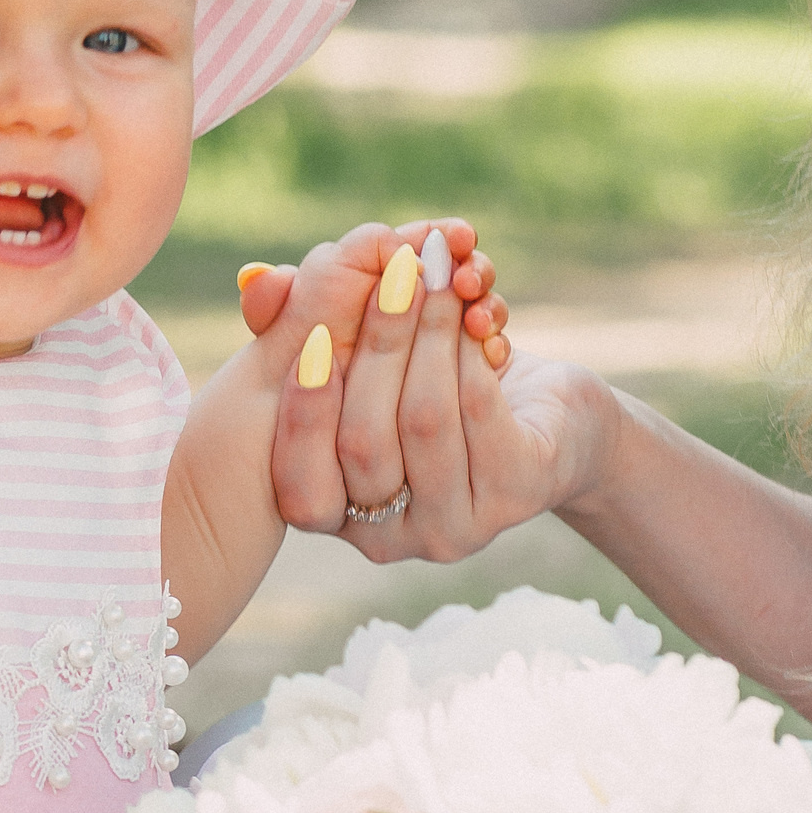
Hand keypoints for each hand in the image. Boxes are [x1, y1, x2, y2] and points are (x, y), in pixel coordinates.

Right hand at [255, 217, 611, 561]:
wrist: (554, 424)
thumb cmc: (438, 388)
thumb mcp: (369, 365)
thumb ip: (304, 330)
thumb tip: (258, 280)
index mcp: (338, 518)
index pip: (300, 489)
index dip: (302, 415)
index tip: (314, 339)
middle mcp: (390, 538)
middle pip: (364, 441)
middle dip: (378, 344)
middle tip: (394, 274)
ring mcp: (456, 526)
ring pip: (424, 419)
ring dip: (429, 332)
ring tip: (437, 275)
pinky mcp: (518, 493)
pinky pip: (481, 409)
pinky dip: (471, 350)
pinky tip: (475, 312)